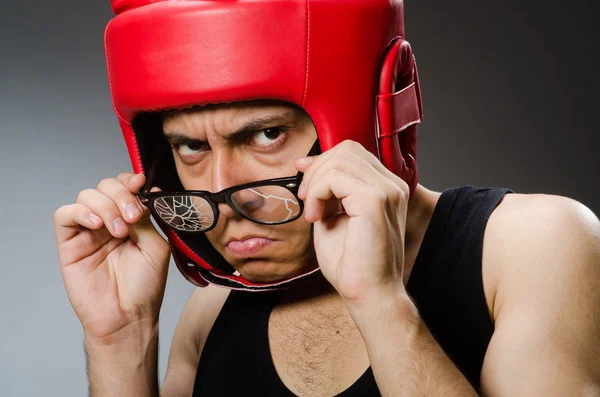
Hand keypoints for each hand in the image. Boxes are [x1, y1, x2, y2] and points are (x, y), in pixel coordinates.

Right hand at [54, 173, 169, 344]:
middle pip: (105, 186)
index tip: (140, 183)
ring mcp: (88, 231)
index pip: (125, 187)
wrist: (127, 316)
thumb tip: (146, 190)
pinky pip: (65, 214)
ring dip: (106, 206)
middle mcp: (109, 221)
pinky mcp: (69, 243)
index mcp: (131, 220)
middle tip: (133, 216)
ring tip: (120, 231)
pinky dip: (81, 212)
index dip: (130, 181)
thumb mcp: (156, 245)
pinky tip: (97, 225)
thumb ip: (148, 217)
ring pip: (87, 196)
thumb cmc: (144, 286)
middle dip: (121, 194)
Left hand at [295, 140, 408, 304]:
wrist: (369, 294)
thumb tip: (305, 162)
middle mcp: (392, 184)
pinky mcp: (375, 200)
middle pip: (347, 149)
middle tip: (307, 200)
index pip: (352, 153)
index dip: (323, 162)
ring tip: (313, 211)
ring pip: (341, 158)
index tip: (304, 183)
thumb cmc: (352, 263)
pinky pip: (336, 177)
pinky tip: (317, 218)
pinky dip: (318, 193)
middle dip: (317, 169)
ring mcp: (387, 190)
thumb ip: (324, 189)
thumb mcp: (332, 215)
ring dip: (316, 182)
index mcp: (386, 187)